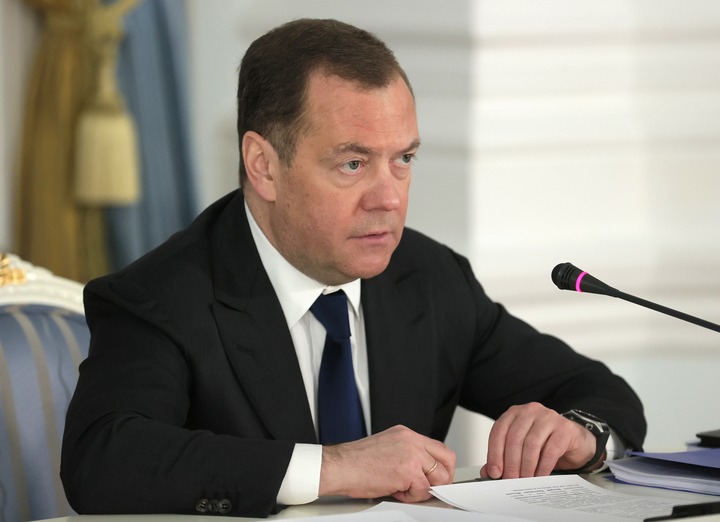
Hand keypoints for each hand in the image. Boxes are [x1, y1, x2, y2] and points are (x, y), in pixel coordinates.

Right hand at [319, 425, 455, 502]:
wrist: (340, 466)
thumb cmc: (355, 461)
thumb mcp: (386, 447)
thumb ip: (405, 454)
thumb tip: (420, 471)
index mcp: (405, 434)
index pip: (437, 447)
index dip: (441, 466)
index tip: (436, 476)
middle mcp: (410, 440)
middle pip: (446, 459)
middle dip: (443, 478)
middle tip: (430, 487)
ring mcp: (411, 454)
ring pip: (438, 476)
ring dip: (423, 488)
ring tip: (404, 488)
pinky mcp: (408, 470)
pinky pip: (423, 489)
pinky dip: (411, 496)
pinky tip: (395, 491)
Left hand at [479, 402, 598, 479]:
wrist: (574, 442)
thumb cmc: (545, 443)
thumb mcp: (521, 449)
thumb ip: (503, 458)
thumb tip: (488, 472)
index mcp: (514, 413)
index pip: (499, 431)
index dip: (494, 453)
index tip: (495, 472)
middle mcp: (530, 411)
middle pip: (514, 438)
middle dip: (510, 463)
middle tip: (510, 480)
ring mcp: (548, 417)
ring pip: (531, 444)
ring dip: (526, 466)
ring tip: (524, 480)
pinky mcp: (564, 428)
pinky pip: (550, 450)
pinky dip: (542, 467)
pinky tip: (539, 477)